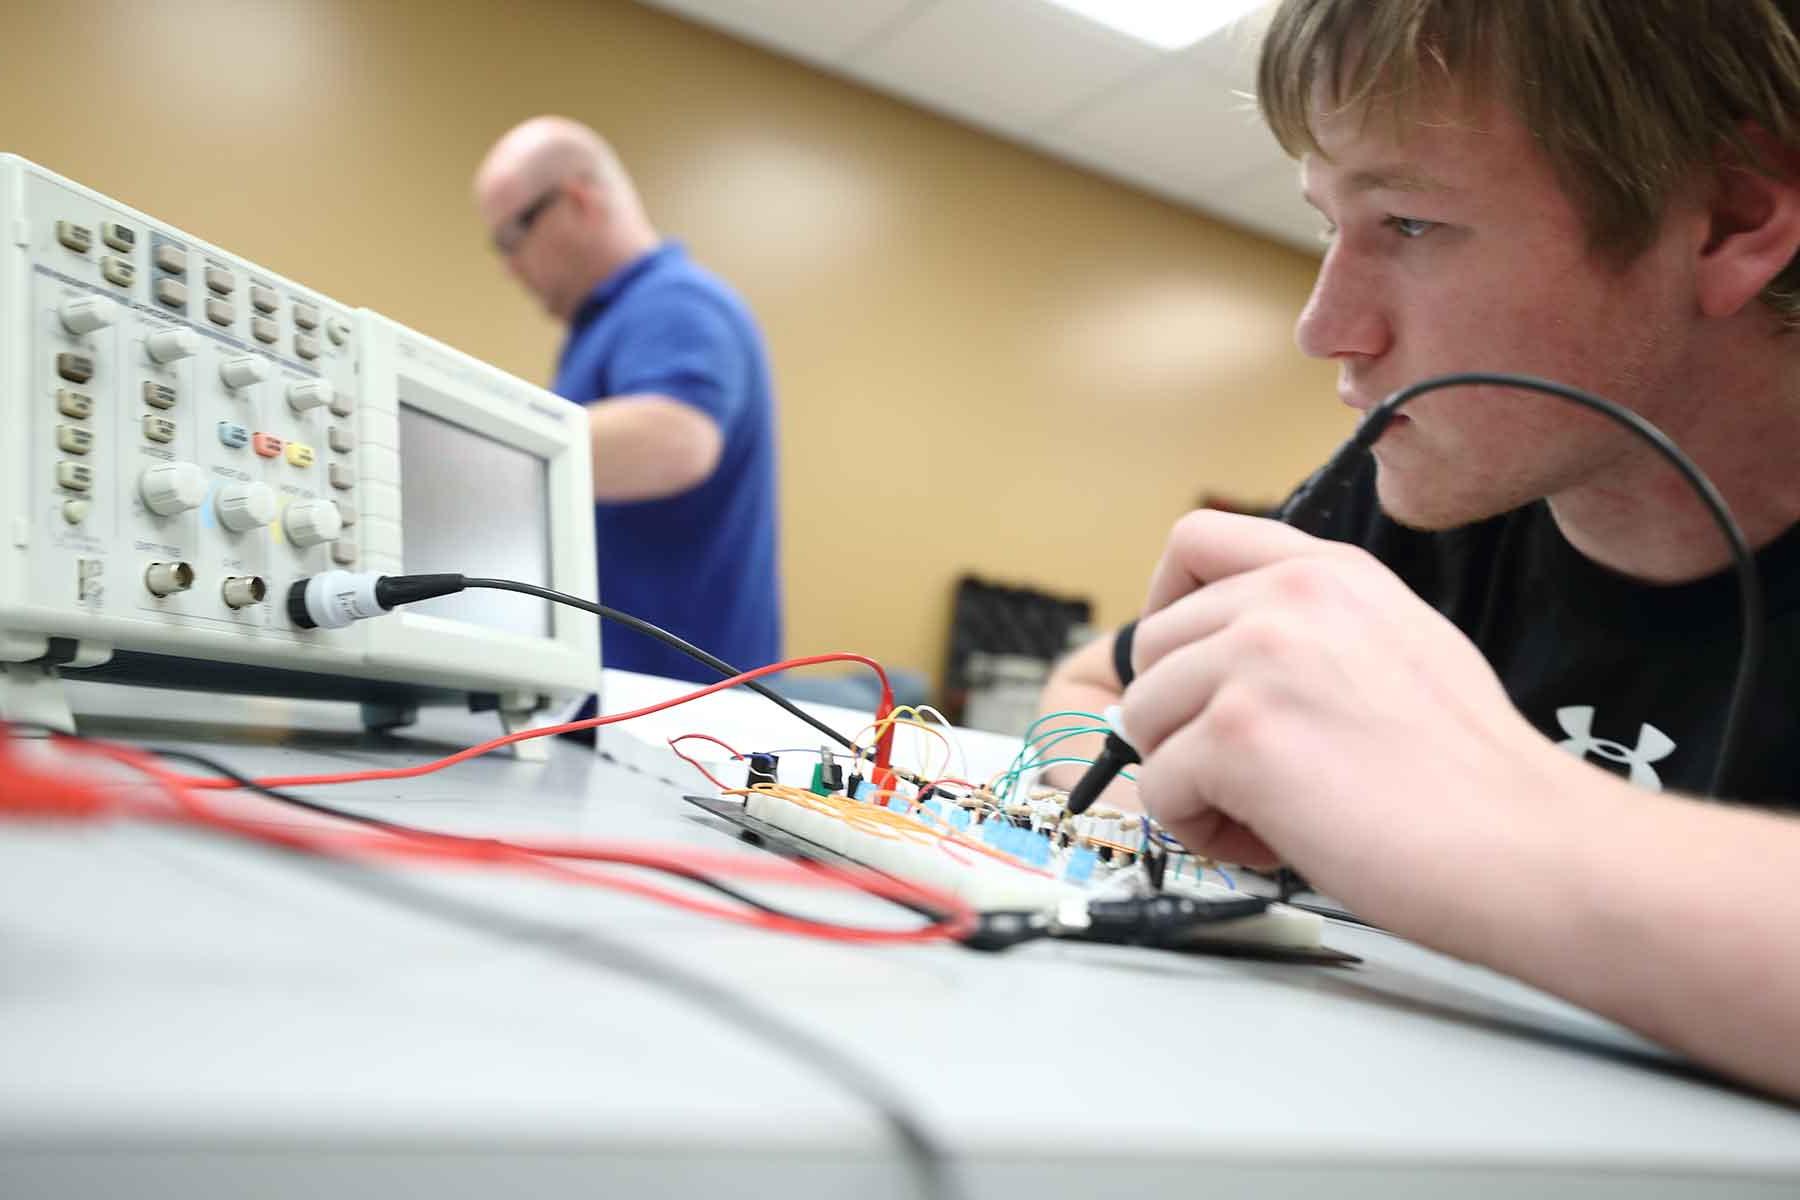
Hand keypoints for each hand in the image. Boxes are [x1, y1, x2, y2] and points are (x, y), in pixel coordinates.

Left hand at [1120, 510, 1562, 922]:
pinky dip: (1198, 829)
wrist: (1527, 842)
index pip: (1195, 540)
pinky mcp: (1237, 734)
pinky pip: (1159, 789)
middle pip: (1153, 645)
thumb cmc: (1472, 773)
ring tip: (1269, 812)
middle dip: (1181, 719)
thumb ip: (1311, 631)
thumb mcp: (1398, 643)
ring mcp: (1257, 660)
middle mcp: (1287, 599)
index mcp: (1328, 572)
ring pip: (1144, 719)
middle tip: (1251, 773)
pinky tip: (1272, 841)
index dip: (1164, 602)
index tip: (1181, 660)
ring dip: (1190, 780)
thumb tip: (1220, 658)